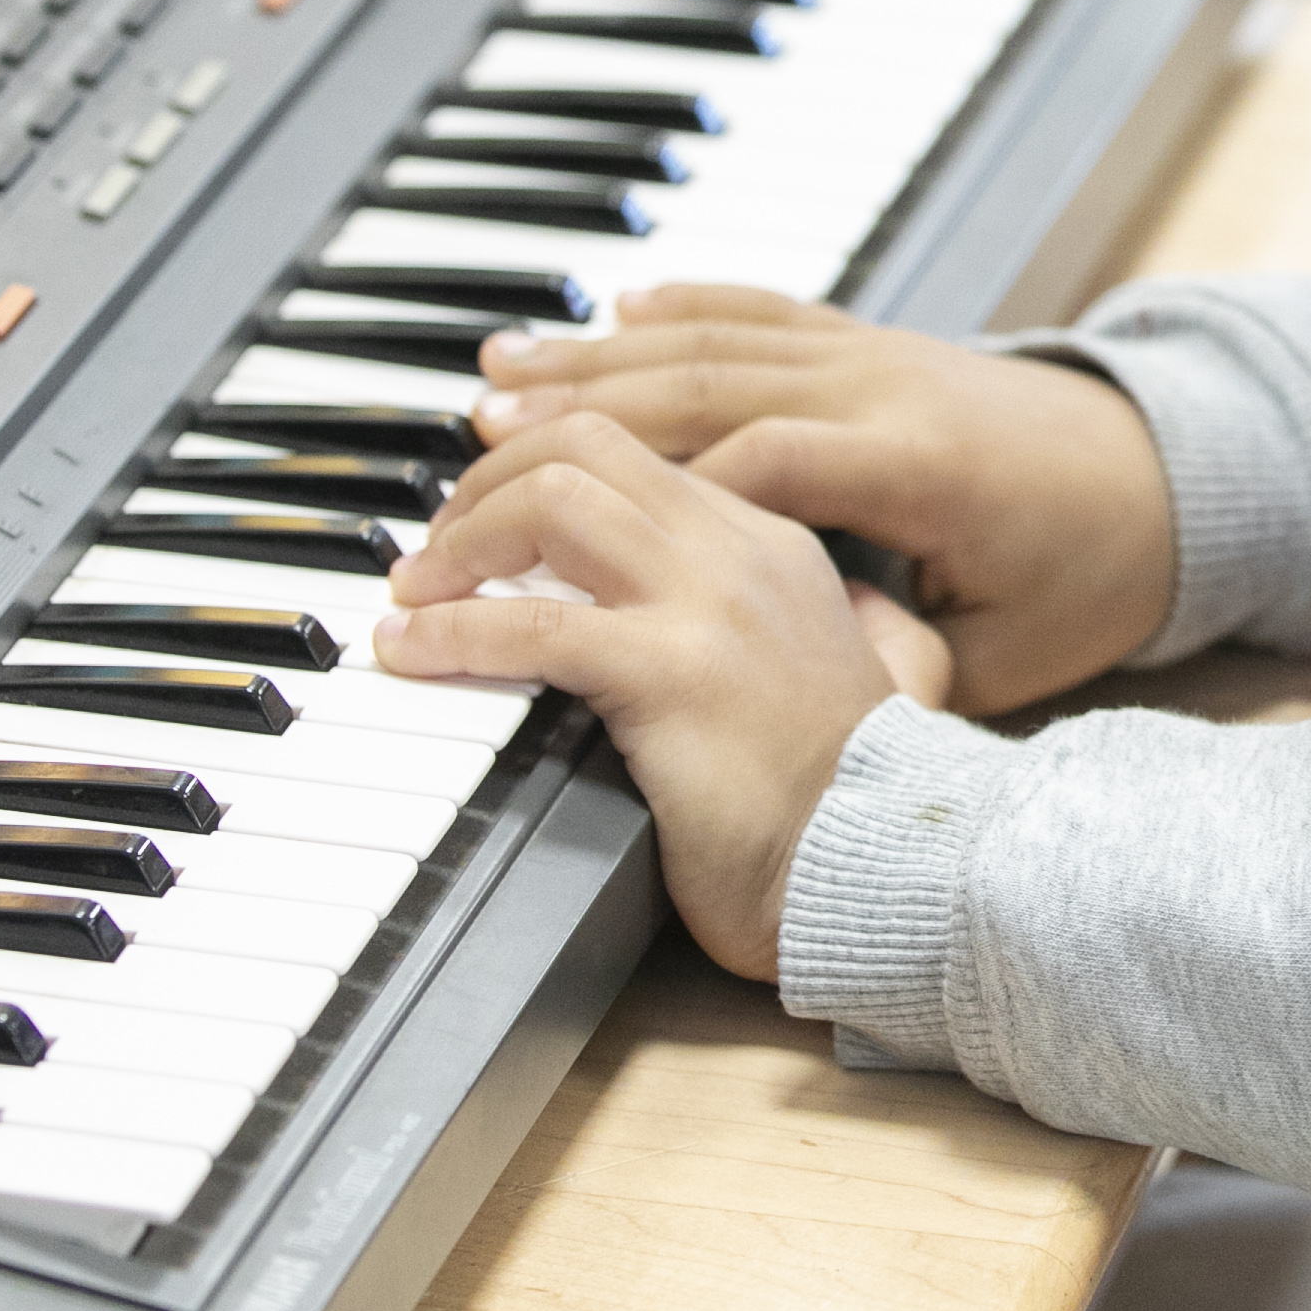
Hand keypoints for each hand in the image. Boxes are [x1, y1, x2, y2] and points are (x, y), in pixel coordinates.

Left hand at [374, 412, 950, 980]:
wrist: (884, 865)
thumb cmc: (866, 799)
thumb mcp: (899, 678)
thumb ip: (884, 626)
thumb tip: (873, 603)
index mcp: (780, 546)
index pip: (639, 458)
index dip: (546, 472)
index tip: (492, 519)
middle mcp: (740, 553)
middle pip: (586, 445)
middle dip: (489, 477)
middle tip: (439, 542)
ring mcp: (705, 605)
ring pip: (551, 500)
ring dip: (459, 539)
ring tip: (414, 592)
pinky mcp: (666, 674)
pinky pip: (528, 624)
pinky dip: (448, 630)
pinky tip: (412, 652)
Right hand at [472, 288, 1178, 714]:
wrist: (1173, 476)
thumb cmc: (1093, 576)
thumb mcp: (1007, 654)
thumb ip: (899, 665)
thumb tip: (802, 701)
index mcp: (916, 464)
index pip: (762, 460)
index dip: (651, 496)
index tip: (558, 542)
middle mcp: (885, 389)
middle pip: (707, 388)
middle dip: (580, 418)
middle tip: (471, 453)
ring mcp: (876, 354)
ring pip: (713, 342)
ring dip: (597, 360)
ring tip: (492, 384)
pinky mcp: (873, 341)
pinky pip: (758, 310)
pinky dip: (678, 309)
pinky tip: (608, 312)